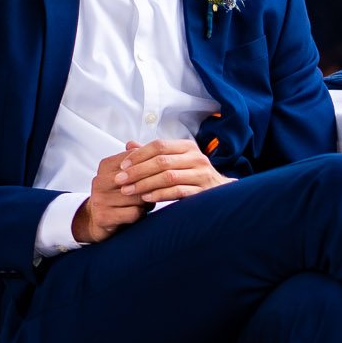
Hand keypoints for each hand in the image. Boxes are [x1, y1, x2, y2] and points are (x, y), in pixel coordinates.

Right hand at [72, 142, 149, 243]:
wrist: (97, 219)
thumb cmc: (118, 194)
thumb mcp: (124, 174)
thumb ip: (135, 159)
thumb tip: (142, 144)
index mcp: (105, 165)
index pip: (135, 159)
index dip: (151, 167)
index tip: (158, 173)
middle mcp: (99, 181)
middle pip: (138, 179)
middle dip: (151, 186)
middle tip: (157, 190)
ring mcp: (100, 199)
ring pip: (138, 197)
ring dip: (148, 201)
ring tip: (148, 202)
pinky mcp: (104, 217)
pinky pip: (134, 213)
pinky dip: (142, 214)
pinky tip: (141, 213)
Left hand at [112, 137, 230, 204]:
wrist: (221, 194)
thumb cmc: (193, 176)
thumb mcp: (175, 161)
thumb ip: (153, 154)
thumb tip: (129, 145)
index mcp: (188, 147)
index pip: (159, 145)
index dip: (139, 155)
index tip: (122, 166)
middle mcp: (196, 158)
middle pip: (161, 161)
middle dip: (137, 171)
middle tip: (120, 180)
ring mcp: (201, 174)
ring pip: (168, 177)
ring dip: (144, 184)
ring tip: (128, 190)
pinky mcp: (203, 192)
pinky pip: (177, 192)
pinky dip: (159, 194)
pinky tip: (146, 198)